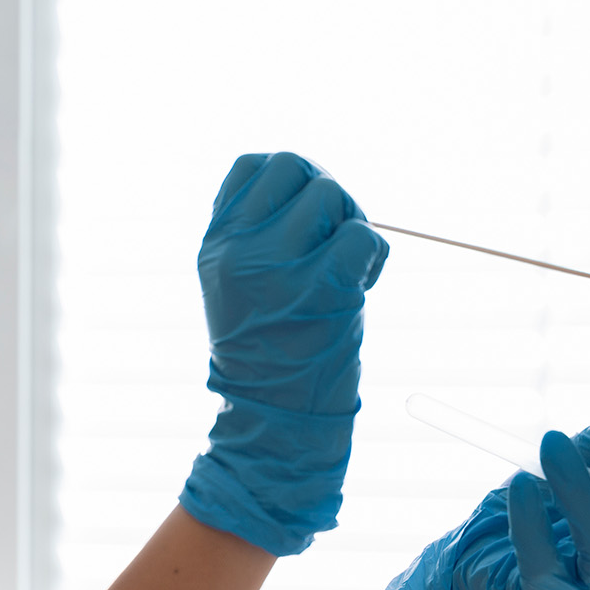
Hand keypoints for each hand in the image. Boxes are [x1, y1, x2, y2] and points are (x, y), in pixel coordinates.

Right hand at [179, 153, 388, 556]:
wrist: (273, 423)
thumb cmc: (267, 355)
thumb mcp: (238, 286)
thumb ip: (255, 235)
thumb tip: (304, 183)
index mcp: (215, 246)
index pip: (252, 165)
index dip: (290, 179)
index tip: (304, 217)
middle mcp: (239, 250)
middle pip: (297, 167)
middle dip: (328, 196)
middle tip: (334, 238)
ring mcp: (279, 267)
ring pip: (332, 194)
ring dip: (352, 223)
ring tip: (346, 266)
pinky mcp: (322, 289)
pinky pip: (362, 235)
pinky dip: (374, 254)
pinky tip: (363, 284)